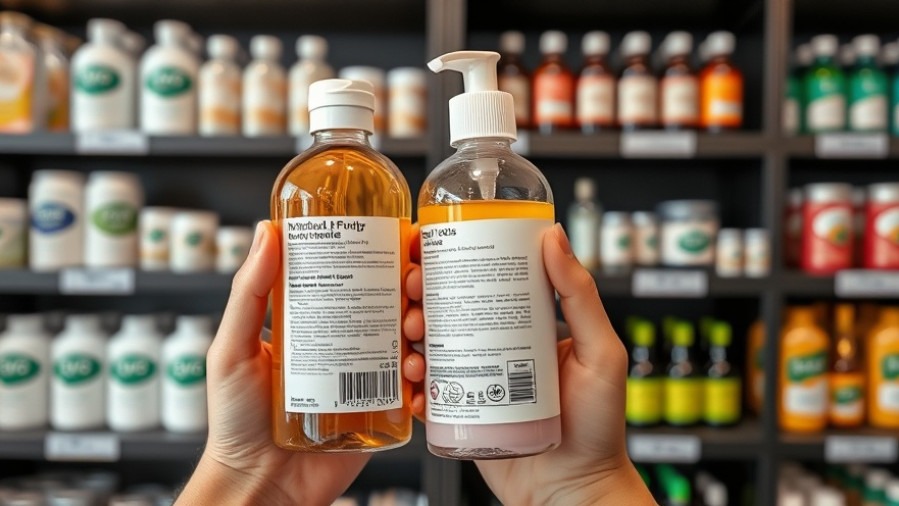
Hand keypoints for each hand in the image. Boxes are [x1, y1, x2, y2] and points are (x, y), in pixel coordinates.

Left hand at [177, 221, 425, 505]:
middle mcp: (345, 343)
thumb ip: (248, 293)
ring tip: (413, 333)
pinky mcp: (383, 412)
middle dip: (415, 288)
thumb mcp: (232, 349)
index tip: (403, 238)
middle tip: (413, 287)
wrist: (259, 486)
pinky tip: (417, 376)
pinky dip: (427, 378)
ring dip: (425, 328)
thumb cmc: (235, 422)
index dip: (383, 254)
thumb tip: (265, 232)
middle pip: (394, 303)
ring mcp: (367, 377)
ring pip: (413, 341)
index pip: (354, 275)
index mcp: (314, 321)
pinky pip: (417, 389)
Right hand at [405, 224, 653, 505]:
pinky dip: (411, 387)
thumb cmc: (599, 427)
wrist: (576, 491)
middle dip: (420, 296)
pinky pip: (426, 396)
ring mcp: (476, 381)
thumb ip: (580, 296)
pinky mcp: (460, 415)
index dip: (450, 261)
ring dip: (408, 337)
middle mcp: (496, 348)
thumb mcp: (601, 352)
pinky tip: (413, 384)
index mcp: (525, 325)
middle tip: (414, 292)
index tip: (427, 246)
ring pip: (429, 349)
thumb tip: (555, 237)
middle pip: (446, 310)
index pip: (484, 280)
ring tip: (412, 338)